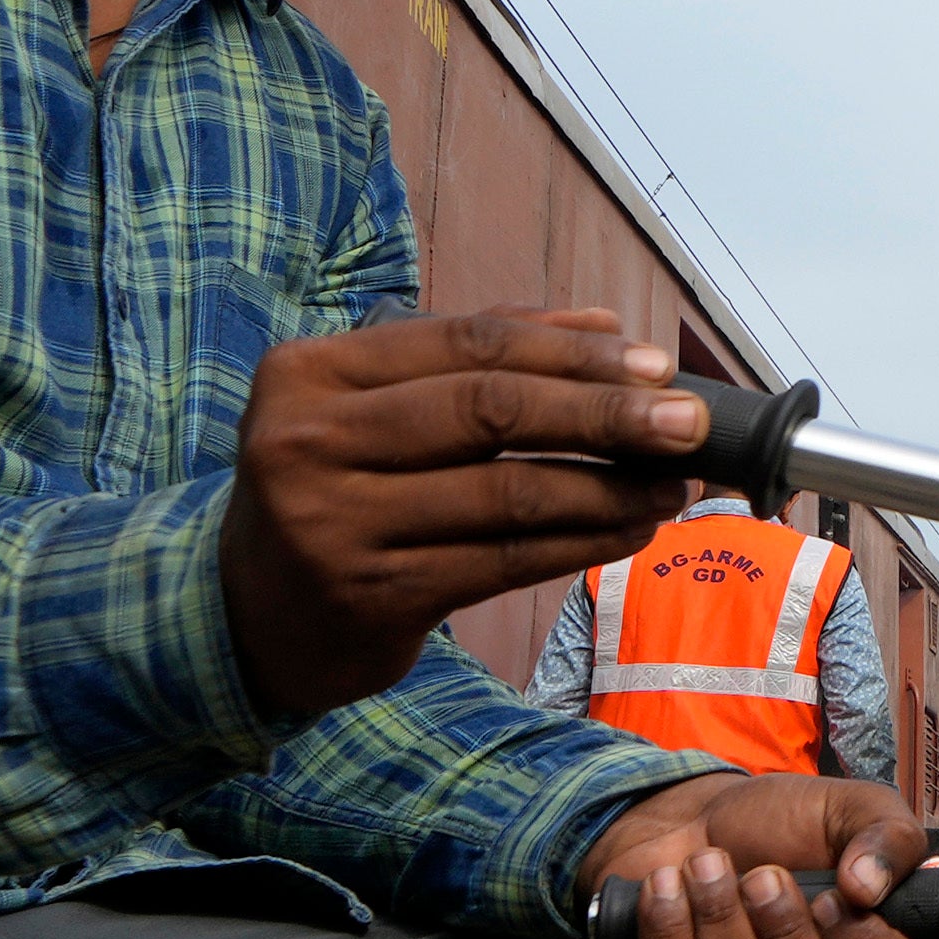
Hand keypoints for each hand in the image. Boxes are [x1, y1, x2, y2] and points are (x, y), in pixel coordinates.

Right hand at [224, 311, 697, 718]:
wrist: (248, 612)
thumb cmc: (336, 486)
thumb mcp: (374, 407)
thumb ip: (477, 357)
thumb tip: (608, 325)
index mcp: (309, 373)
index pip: (467, 343)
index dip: (572, 351)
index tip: (657, 363)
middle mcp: (308, 443)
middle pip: (490, 411)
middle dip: (607, 414)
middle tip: (690, 422)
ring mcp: (332, 525)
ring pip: (508, 495)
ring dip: (610, 489)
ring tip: (674, 484)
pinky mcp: (370, 597)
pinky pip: (503, 562)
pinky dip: (580, 544)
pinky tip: (630, 531)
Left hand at [584, 772, 938, 938]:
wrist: (688, 821)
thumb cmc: (780, 823)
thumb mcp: (847, 808)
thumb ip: (886, 836)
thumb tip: (869, 888)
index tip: (832, 898)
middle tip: (762, 876)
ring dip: (721, 922)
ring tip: (705, 863)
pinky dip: (669, 931)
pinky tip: (666, 885)